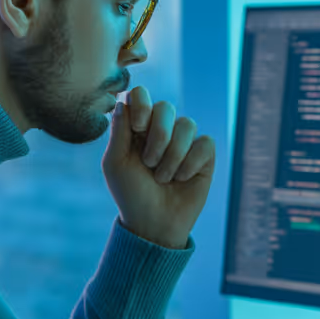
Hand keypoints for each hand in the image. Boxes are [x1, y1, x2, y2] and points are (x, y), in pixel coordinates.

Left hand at [102, 86, 214, 249]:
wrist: (154, 224)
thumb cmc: (131, 194)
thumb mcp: (115, 163)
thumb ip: (119, 131)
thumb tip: (124, 101)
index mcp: (137, 128)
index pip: (141, 94)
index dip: (142, 103)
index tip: (139, 126)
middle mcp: (162, 130)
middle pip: (166, 107)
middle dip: (158, 135)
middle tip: (149, 162)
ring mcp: (185, 142)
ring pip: (187, 124)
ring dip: (172, 156)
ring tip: (163, 178)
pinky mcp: (204, 156)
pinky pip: (204, 143)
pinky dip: (190, 163)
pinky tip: (182, 179)